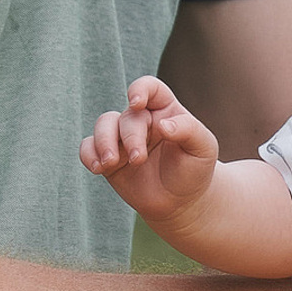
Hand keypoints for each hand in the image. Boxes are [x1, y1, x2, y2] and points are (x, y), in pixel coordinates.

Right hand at [81, 76, 218, 221]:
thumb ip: (188, 130)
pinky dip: (88, 155)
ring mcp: (122, 138)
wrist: (181, 202)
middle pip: (127, 116)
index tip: (136, 103)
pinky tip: (98, 168)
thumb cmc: (194, 170)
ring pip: (102, 125)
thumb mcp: (203, 148)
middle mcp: (142, 120)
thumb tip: (163, 124)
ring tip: (110, 163)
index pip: (150, 88)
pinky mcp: (109, 158)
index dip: (140, 89)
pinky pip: (88, 147)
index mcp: (165, 110)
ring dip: (103, 142)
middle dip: (130, 136)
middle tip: (138, 159)